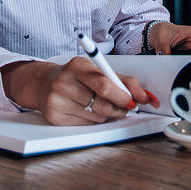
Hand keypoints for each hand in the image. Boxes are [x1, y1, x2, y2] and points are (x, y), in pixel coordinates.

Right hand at [2, 57, 159, 125]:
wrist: (45, 84)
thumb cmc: (78, 77)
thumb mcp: (97, 70)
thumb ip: (122, 81)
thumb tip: (145, 97)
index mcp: (77, 65)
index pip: (105, 84)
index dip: (123, 95)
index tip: (135, 101)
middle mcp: (64, 82)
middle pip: (102, 104)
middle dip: (120, 107)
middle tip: (126, 106)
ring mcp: (57, 101)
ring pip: (97, 116)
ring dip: (106, 113)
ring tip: (97, 103)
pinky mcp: (55, 118)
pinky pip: (86, 124)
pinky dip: (92, 119)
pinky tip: (84, 109)